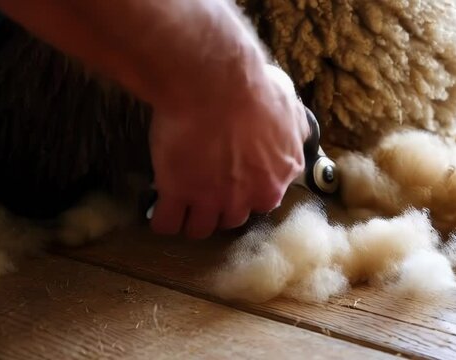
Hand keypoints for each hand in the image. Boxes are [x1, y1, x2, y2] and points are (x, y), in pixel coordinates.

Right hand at [149, 65, 308, 238]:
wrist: (215, 82)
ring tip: (180, 206)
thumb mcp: (288, 106)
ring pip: (200, 229)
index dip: (246, 193)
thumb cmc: (253, 88)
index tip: (234, 182)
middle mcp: (246, 196)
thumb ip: (295, 129)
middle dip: (219, 208)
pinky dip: (162, 220)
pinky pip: (167, 223)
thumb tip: (297, 135)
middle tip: (205, 190)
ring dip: (191, 220)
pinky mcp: (178, 193)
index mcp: (276, 179)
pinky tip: (158, 208)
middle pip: (231, 220)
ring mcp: (211, 198)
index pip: (262, 204)